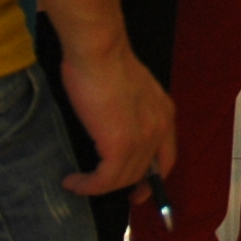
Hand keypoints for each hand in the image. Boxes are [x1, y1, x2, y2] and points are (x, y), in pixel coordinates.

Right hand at [58, 41, 174, 196]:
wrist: (98, 50)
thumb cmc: (104, 61)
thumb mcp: (128, 90)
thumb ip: (130, 112)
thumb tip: (113, 129)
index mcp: (164, 113)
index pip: (167, 158)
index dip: (153, 178)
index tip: (137, 189)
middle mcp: (159, 129)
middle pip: (145, 172)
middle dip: (123, 186)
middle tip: (98, 189)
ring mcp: (142, 139)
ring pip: (123, 178)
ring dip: (98, 186)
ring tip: (76, 183)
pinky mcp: (120, 145)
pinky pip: (105, 179)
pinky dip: (87, 186)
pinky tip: (73, 182)